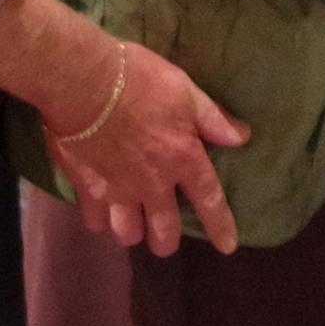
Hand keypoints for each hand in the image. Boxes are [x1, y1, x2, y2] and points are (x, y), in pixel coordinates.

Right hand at [50, 43, 248, 256]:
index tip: (227, 246)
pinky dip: (99, 219)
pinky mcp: (86, 189)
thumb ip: (212, 119)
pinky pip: (94, 220)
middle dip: (166, 241)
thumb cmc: (139, 79)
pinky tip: (99, 210)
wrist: (83, 81)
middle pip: (164, 231)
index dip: (220, 225)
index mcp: (182, 158)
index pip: (209, 198)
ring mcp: (117, 190)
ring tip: (130, 223)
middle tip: (163, 237)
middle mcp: (152, 183)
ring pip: (127, 233)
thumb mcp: (185, 91)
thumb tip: (241, 137)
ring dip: (132, 232)